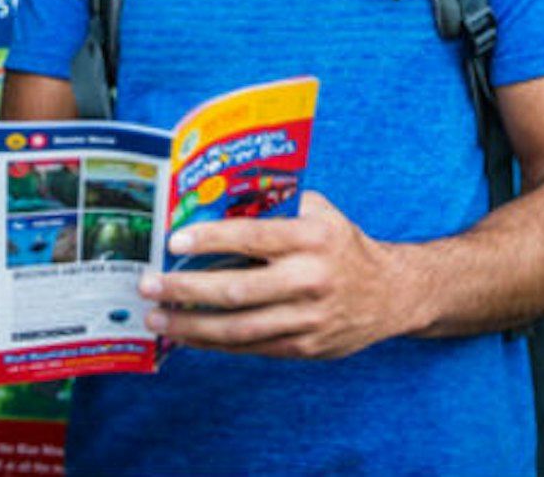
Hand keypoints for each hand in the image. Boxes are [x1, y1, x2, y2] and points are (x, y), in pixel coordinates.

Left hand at [138, 192, 415, 358]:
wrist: (394, 293)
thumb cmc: (342, 243)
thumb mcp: (319, 212)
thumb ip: (276, 204)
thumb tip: (218, 196)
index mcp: (311, 239)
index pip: (253, 237)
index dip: (211, 239)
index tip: (174, 241)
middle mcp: (310, 280)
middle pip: (238, 289)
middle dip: (187, 289)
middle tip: (149, 285)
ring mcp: (308, 319)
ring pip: (241, 328)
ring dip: (193, 325)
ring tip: (157, 317)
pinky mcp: (306, 348)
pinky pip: (253, 348)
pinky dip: (216, 343)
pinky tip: (187, 336)